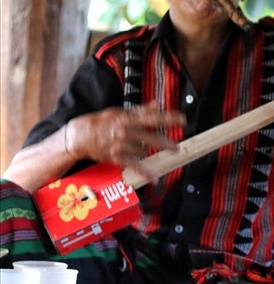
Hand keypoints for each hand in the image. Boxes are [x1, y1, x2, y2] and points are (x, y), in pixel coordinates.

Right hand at [67, 102, 184, 176]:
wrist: (81, 135)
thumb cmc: (102, 122)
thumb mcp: (120, 112)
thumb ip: (140, 110)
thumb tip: (157, 104)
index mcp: (128, 119)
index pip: (152, 118)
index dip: (168, 118)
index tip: (182, 120)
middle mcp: (126, 132)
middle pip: (152, 137)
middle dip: (166, 143)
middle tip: (177, 148)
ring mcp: (122, 145)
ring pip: (144, 151)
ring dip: (147, 151)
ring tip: (140, 147)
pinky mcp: (117, 157)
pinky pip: (134, 166)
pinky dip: (145, 172)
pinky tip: (155, 178)